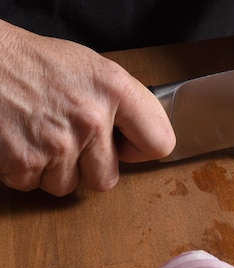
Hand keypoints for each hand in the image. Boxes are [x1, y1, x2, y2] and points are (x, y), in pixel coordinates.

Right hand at [0, 20, 175, 195]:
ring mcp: (58, 142)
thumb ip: (122, 104)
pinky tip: (21, 139)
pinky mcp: (24, 161)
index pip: (160, 143)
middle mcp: (91, 117)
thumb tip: (141, 138)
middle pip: (108, 180)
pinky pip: (33, 185)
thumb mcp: (91, 69)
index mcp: (114, 89)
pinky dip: (24, 169)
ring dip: (53, 169)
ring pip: (68, 186)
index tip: (125, 145)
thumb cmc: (34, 62)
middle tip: (69, 139)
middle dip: (88, 167)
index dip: (141, 150)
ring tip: (40, 134)